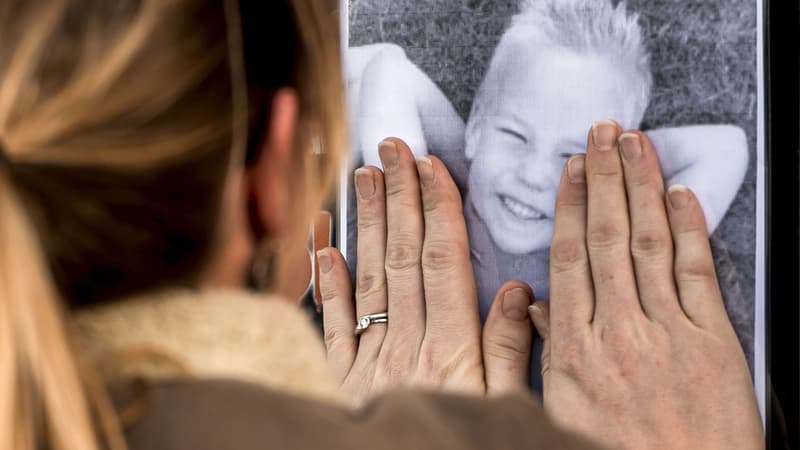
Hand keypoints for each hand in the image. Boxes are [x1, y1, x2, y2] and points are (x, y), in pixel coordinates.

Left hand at [318, 138, 532, 405]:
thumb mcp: (502, 410)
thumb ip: (510, 353)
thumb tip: (516, 291)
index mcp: (451, 350)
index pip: (444, 262)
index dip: (437, 209)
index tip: (431, 167)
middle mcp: (407, 343)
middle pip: (404, 256)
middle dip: (400, 197)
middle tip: (392, 148)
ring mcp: (369, 357)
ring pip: (370, 275)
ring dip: (368, 222)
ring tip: (365, 174)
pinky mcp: (340, 376)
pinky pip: (332, 322)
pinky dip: (327, 281)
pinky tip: (324, 245)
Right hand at [529, 121, 762, 448]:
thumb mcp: (557, 410)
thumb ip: (541, 353)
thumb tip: (534, 308)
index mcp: (575, 347)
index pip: (570, 256)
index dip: (572, 205)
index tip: (573, 169)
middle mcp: (619, 329)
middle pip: (607, 236)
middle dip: (605, 177)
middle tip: (603, 134)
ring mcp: (668, 331)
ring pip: (648, 243)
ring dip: (641, 188)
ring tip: (636, 146)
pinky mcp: (712, 341)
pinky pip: (698, 274)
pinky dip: (689, 230)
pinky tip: (680, 197)